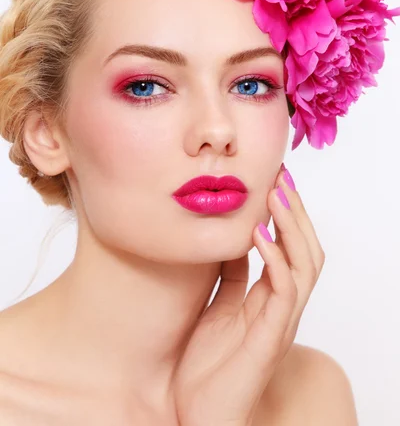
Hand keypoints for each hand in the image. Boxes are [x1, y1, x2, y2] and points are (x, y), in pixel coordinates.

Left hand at [172, 165, 325, 425]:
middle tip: (281, 175)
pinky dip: (276, 260)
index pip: (290, 246)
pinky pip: (284, 291)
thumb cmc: (208, 364)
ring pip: (305, 264)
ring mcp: (280, 320)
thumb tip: (228, 238)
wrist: (199, 414)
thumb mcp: (218, 306)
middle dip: (295, 210)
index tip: (273, 177)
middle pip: (306, 248)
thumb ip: (231, 275)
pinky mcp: (271, 337)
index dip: (286, 212)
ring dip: (292, 227)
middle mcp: (282, 305)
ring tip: (276, 195)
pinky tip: (260, 236)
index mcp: (270, 296)